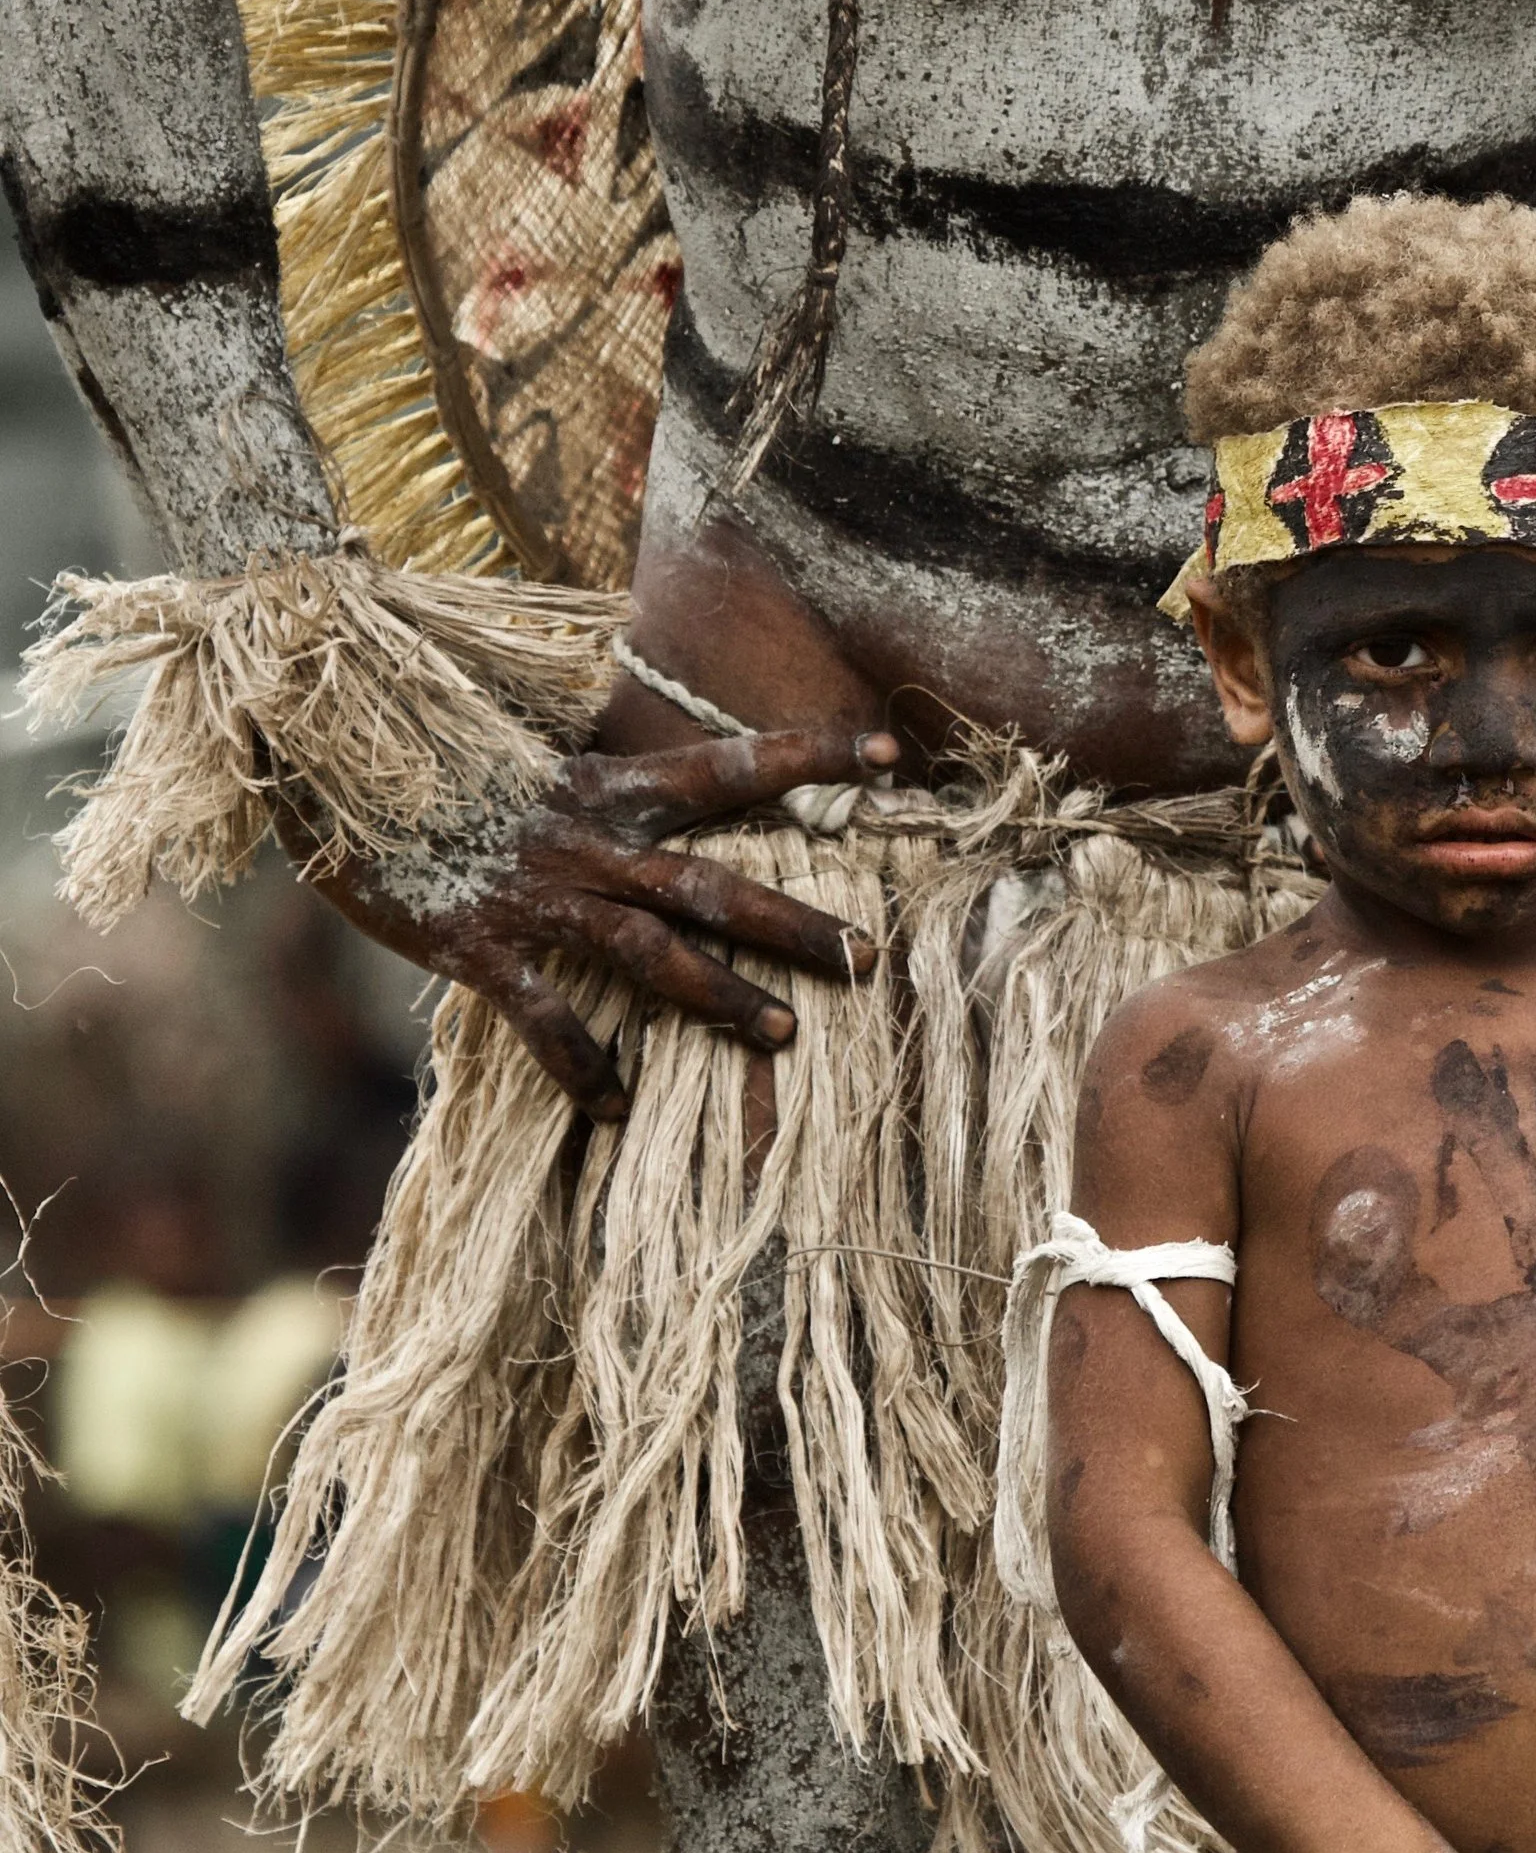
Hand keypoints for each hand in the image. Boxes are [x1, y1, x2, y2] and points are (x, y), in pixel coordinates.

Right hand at [304, 722, 898, 1118]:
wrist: (323, 760)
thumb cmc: (425, 756)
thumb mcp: (525, 746)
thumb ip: (594, 764)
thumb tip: (645, 742)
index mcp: (607, 786)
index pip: (733, 764)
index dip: (815, 753)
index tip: (895, 751)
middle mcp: (589, 842)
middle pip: (716, 883)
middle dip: (796, 923)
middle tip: (871, 958)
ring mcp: (537, 899)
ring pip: (653, 953)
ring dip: (723, 997)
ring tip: (788, 1036)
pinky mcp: (481, 947)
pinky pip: (547, 1018)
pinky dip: (585, 1067)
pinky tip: (619, 1111)